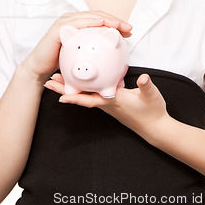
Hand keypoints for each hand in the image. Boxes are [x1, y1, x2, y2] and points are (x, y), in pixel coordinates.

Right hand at [20, 12, 132, 82]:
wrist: (39, 69)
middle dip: (115, 20)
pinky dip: (91, 21)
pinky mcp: (59, 27)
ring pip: (90, 16)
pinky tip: (102, 24)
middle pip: (98, 16)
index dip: (116, 23)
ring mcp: (65, 22)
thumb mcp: (80, 59)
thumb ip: (94, 55)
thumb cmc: (60, 64)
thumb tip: (115, 63)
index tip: (129, 31)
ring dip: (107, 19)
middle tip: (128, 28)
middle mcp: (72, 20)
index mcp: (79, 25)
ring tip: (119, 26)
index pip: (101, 21)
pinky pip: (78, 22)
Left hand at [44, 72, 169, 143]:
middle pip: (82, 97)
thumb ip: (147, 86)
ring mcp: (107, 103)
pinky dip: (81, 88)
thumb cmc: (152, 112)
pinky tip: (78, 81)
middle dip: (65, 90)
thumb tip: (143, 78)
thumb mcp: (152, 96)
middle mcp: (107, 103)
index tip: (61, 96)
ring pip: (84, 95)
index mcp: (114, 101)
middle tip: (49, 83)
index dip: (77, 98)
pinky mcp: (110, 102)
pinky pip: (91, 95)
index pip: (92, 100)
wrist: (155, 126)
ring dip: (70, 88)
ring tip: (56, 80)